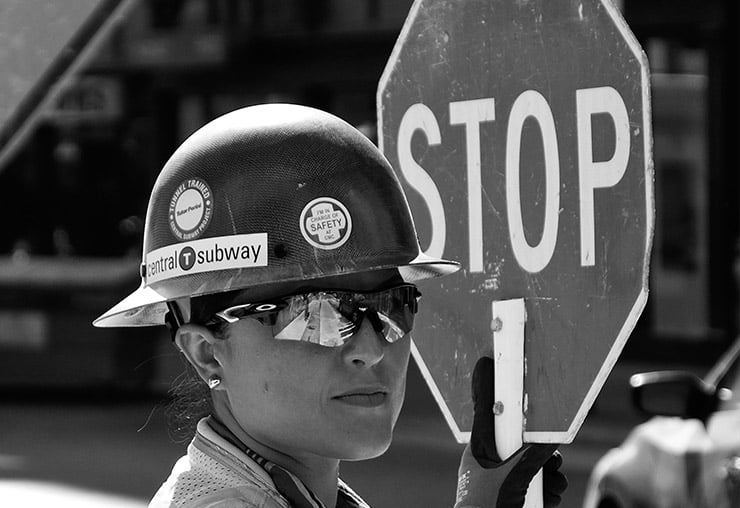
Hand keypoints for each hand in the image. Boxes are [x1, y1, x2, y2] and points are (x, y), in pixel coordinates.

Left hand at [454, 357, 566, 507]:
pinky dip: (548, 488)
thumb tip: (550, 437)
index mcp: (480, 447)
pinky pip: (538, 481)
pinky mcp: (515, 492)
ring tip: (548, 483)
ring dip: (548, 473)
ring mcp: (502, 475)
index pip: (486, 410)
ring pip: (533, 460)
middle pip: (520, 437)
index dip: (487, 386)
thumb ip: (530, 456)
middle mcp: (490, 458)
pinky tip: (549, 496)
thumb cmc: (483, 507)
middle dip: (541, 448)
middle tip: (550, 457)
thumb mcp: (509, 478)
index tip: (486, 360)